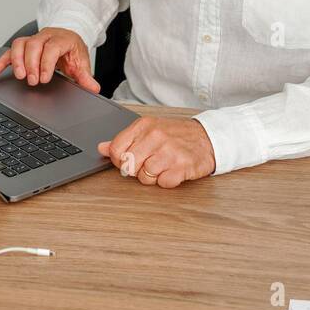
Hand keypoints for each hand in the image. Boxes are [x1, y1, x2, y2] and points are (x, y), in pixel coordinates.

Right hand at [0, 26, 99, 92]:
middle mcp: (46, 36)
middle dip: (31, 64)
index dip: (46, 63)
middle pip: (33, 45)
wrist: (68, 37)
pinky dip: (3, 60)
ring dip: (17, 60)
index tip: (44, 78)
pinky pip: (10, 50)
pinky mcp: (24, 45)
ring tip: (19, 76)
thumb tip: (94, 88)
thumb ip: (86, 77)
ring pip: (20, 44)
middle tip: (32, 81)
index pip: (51, 48)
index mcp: (62, 39)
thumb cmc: (73, 51)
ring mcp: (33, 39)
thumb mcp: (81, 62)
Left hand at [98, 117, 215, 188]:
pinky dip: (168, 180)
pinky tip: (174, 170)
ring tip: (164, 166)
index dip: (120, 160)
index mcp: (144, 125)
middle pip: (129, 165)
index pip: (116, 149)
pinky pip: (163, 183)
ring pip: (145, 176)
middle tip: (150, 163)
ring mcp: (169, 151)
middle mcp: (156, 136)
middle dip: (137, 170)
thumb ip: (125, 140)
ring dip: (153, 176)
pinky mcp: (182, 166)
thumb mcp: (149, 130)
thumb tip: (101, 148)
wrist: (208, 138)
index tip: (130, 160)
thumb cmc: (177, 135)